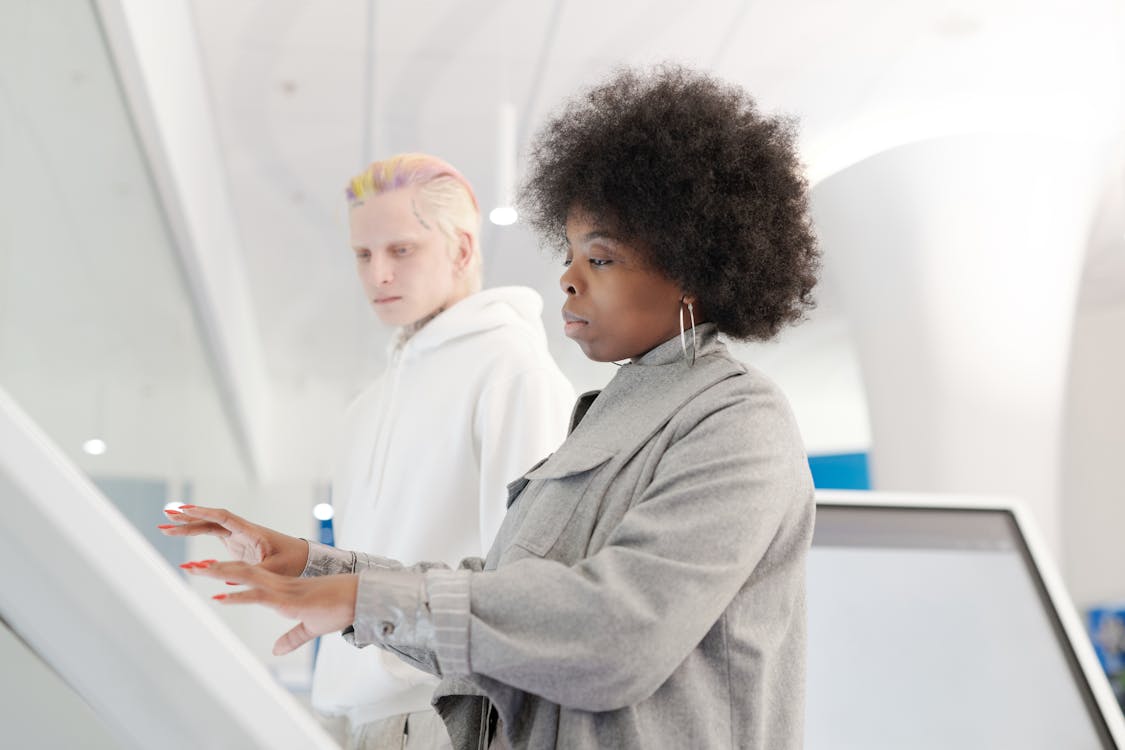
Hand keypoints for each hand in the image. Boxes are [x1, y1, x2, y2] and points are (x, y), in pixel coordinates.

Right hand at [158, 505, 308, 577]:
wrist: (304, 559)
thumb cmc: (293, 562)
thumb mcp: (274, 570)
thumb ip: (252, 572)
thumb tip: (226, 578)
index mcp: (252, 532)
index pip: (224, 518)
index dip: (204, 514)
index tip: (185, 510)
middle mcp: (243, 530)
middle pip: (212, 520)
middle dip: (190, 518)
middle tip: (166, 516)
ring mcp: (239, 536)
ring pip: (210, 526)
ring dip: (189, 525)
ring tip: (165, 525)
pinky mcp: (237, 543)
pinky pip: (213, 534)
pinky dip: (197, 533)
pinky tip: (181, 533)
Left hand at [183, 560, 357, 654]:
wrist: (357, 600)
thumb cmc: (338, 611)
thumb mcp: (310, 629)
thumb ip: (292, 638)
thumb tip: (276, 650)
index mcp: (281, 589)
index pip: (248, 577)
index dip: (227, 573)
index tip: (206, 571)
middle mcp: (278, 584)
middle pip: (240, 571)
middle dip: (214, 568)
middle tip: (189, 565)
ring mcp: (282, 590)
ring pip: (245, 576)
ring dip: (220, 573)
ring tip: (197, 569)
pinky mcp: (287, 600)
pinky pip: (258, 595)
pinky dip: (237, 595)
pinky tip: (219, 596)